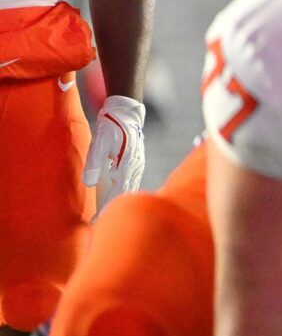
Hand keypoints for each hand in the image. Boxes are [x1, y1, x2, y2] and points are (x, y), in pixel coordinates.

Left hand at [82, 94, 144, 213]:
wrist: (126, 113)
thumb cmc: (111, 127)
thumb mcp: (99, 143)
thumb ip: (95, 163)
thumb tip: (89, 184)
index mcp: (126, 164)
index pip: (117, 191)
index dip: (106, 206)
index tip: (96, 219)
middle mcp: (135, 167)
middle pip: (125, 193)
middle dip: (112, 207)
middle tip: (98, 222)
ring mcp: (138, 164)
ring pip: (130, 187)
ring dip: (119, 200)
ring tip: (106, 213)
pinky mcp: (137, 162)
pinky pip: (132, 180)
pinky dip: (124, 191)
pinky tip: (117, 196)